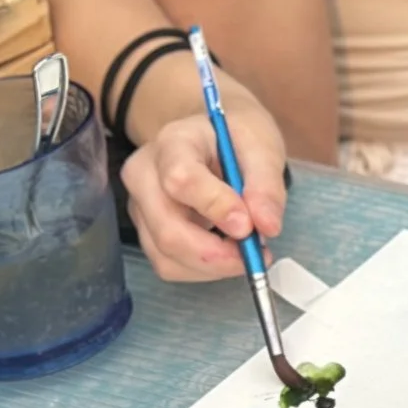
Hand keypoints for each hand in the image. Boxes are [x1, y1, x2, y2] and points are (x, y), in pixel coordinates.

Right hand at [122, 95, 288, 283]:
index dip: (215, 207)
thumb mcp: (261, 146)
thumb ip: (265, 185)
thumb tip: (267, 227)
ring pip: (166, 255)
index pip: (181, 179)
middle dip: (215, 253)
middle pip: (167, 228)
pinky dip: (204, 270)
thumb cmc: (236, 137)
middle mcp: (144, 176)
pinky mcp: (146, 232)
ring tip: (248, 252)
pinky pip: (169, 265)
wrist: (213, 137)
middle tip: (257, 254)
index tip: (249, 226)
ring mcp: (140, 207)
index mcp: (172, 143)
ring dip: (213, 266)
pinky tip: (229, 254)